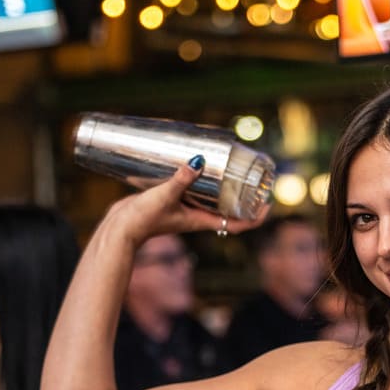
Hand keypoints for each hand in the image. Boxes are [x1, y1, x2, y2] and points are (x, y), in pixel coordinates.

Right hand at [105, 156, 270, 245]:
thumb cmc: (143, 219)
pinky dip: (205, 182)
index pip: (239, 225)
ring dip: (227, 190)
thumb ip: (181, 180)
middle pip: (230, 212)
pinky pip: (197, 192)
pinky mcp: (174, 202)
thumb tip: (198, 161)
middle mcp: (198, 217)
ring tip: (237, 171)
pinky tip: (202, 167)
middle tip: (258, 183)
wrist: (120, 229)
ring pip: (214, 201)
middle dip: (246, 200)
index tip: (269, 204)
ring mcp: (187, 210)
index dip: (256, 217)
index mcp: (202, 221)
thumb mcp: (164, 196)